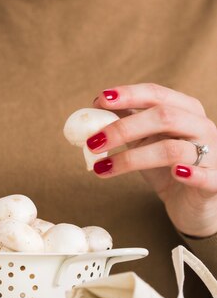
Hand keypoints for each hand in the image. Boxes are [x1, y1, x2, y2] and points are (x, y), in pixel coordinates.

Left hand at [87, 83, 216, 237]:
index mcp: (186, 110)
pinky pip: (206, 176)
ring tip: (103, 167)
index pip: (156, 94)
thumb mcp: (147, 140)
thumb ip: (127, 121)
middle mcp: (202, 127)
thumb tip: (97, 105)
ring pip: (173, 149)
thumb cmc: (169, 166)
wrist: (194, 203)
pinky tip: (174, 173)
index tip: (100, 100)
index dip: (129, 95)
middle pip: (164, 117)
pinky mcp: (215, 183)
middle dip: (124, 128)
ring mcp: (213, 154)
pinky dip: (190, 173)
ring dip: (132, 158)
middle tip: (93, 142)